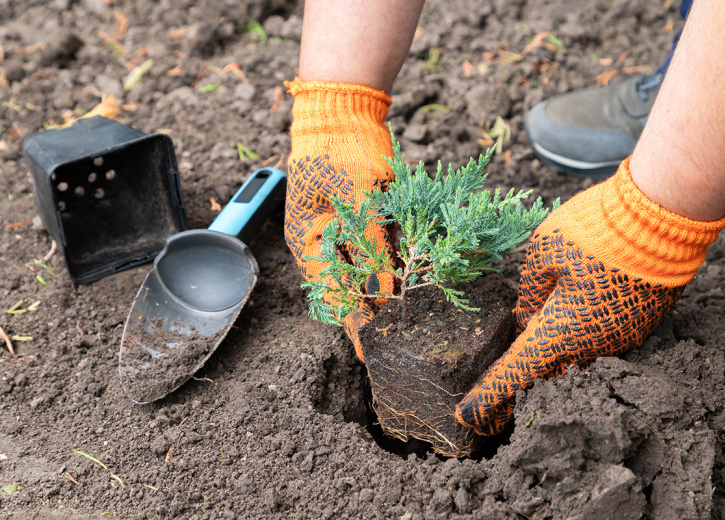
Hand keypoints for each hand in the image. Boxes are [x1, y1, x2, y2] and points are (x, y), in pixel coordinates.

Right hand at [284, 78, 396, 360]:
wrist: (344, 111)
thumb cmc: (342, 150)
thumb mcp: (360, 198)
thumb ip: (372, 245)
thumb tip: (386, 290)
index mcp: (310, 241)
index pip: (332, 295)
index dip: (352, 326)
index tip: (370, 354)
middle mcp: (322, 242)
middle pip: (347, 289)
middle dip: (369, 316)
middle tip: (393, 343)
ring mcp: (341, 231)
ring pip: (363, 273)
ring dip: (381, 295)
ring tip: (402, 323)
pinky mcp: (360, 219)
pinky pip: (374, 251)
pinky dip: (389, 267)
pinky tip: (406, 283)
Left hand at [455, 158, 724, 434]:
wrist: (661, 220)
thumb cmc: (594, 233)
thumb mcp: (542, 253)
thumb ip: (529, 292)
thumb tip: (528, 315)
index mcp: (558, 333)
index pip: (514, 374)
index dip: (487, 397)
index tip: (467, 417)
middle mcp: (590, 347)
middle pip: (545, 369)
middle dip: (521, 375)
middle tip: (498, 381)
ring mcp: (619, 340)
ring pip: (576, 355)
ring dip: (556, 348)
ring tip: (544, 326)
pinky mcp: (640, 326)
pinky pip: (601, 340)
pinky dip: (583, 333)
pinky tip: (579, 308)